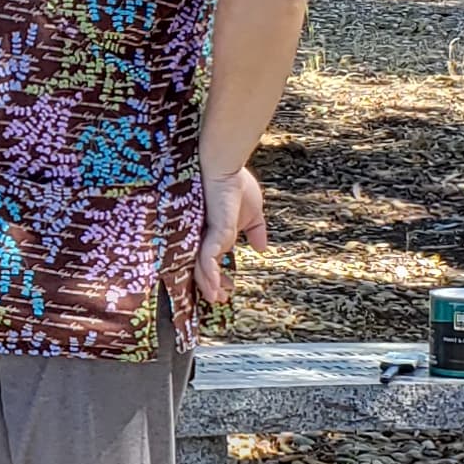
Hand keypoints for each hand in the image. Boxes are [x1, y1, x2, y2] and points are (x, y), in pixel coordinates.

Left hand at [194, 165, 266, 304]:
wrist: (225, 165)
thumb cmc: (234, 183)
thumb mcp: (252, 212)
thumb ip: (256, 230)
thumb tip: (262, 248)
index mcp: (214, 235)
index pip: (212, 262)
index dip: (218, 277)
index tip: (227, 289)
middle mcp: (204, 238)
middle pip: (203, 268)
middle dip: (211, 286)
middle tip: (219, 299)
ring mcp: (203, 236)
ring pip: (201, 267)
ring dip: (208, 285)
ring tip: (215, 299)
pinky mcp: (208, 232)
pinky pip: (205, 258)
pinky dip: (208, 273)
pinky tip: (213, 286)